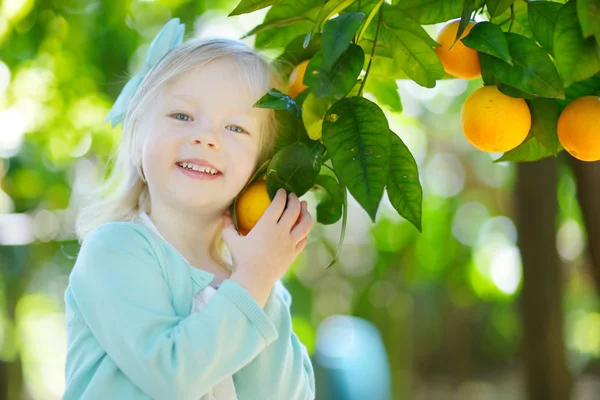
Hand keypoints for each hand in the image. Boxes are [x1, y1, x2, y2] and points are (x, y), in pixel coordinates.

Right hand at [221, 189, 311, 306]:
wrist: (254, 280)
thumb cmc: (242, 260)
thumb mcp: (232, 241)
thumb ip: (229, 226)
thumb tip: (224, 215)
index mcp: (267, 225)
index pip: (278, 204)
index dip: (281, 195)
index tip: (281, 190)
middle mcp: (281, 232)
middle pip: (294, 210)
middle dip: (295, 200)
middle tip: (293, 196)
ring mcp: (290, 243)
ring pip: (304, 224)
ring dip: (306, 213)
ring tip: (304, 208)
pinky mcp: (293, 254)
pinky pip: (303, 240)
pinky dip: (305, 232)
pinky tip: (303, 229)